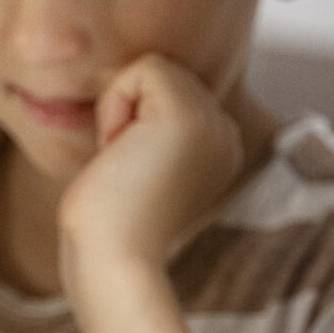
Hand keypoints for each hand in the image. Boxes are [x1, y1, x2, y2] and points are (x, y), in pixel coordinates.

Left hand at [57, 54, 246, 281]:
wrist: (114, 264)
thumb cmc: (108, 229)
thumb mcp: (138, 169)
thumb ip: (148, 132)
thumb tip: (129, 95)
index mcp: (218, 149)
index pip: (165, 93)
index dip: (133, 123)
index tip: (133, 176)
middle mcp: (226, 133)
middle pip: (161, 75)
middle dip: (128, 111)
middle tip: (128, 170)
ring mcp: (214, 122)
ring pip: (152, 68)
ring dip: (120, 110)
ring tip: (127, 162)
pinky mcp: (189, 115)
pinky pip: (142, 68)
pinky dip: (116, 104)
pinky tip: (122, 151)